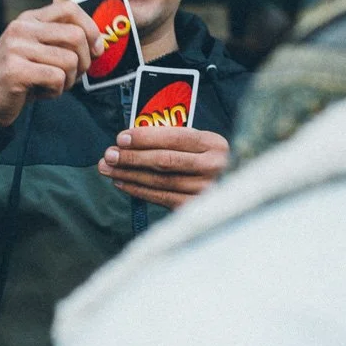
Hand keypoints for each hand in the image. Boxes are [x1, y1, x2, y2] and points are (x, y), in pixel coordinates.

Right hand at [0, 1, 105, 126]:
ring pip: (69, 61)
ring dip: (69, 81)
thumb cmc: (18, 76)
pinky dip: (56, 92)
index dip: (91, 29)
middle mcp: (21, 28)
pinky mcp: (15, 70)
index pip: (70, 9)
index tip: (96, 49)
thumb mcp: (36, 50)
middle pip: (75, 36)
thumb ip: (60, 41)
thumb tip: (98, 43)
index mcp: (28, 19)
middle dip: (84, 61)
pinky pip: (57, 79)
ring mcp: (16, 48)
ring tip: (53, 85)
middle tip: (74, 75)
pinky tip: (40, 93)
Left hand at [97, 126, 229, 208]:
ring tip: (108, 168)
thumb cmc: (207, 159)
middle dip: (132, 157)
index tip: (121, 138)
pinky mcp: (198, 207)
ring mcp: (207, 189)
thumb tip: (131, 139)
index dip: (145, 138)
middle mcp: (214, 166)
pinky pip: (162, 198)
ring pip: (160, 181)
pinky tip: (123, 182)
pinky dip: (139, 190)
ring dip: (129, 174)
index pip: (175, 137)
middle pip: (165, 160)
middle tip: (108, 155)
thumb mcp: (199, 143)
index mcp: (214, 143)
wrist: (237, 190)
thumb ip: (172, 139)